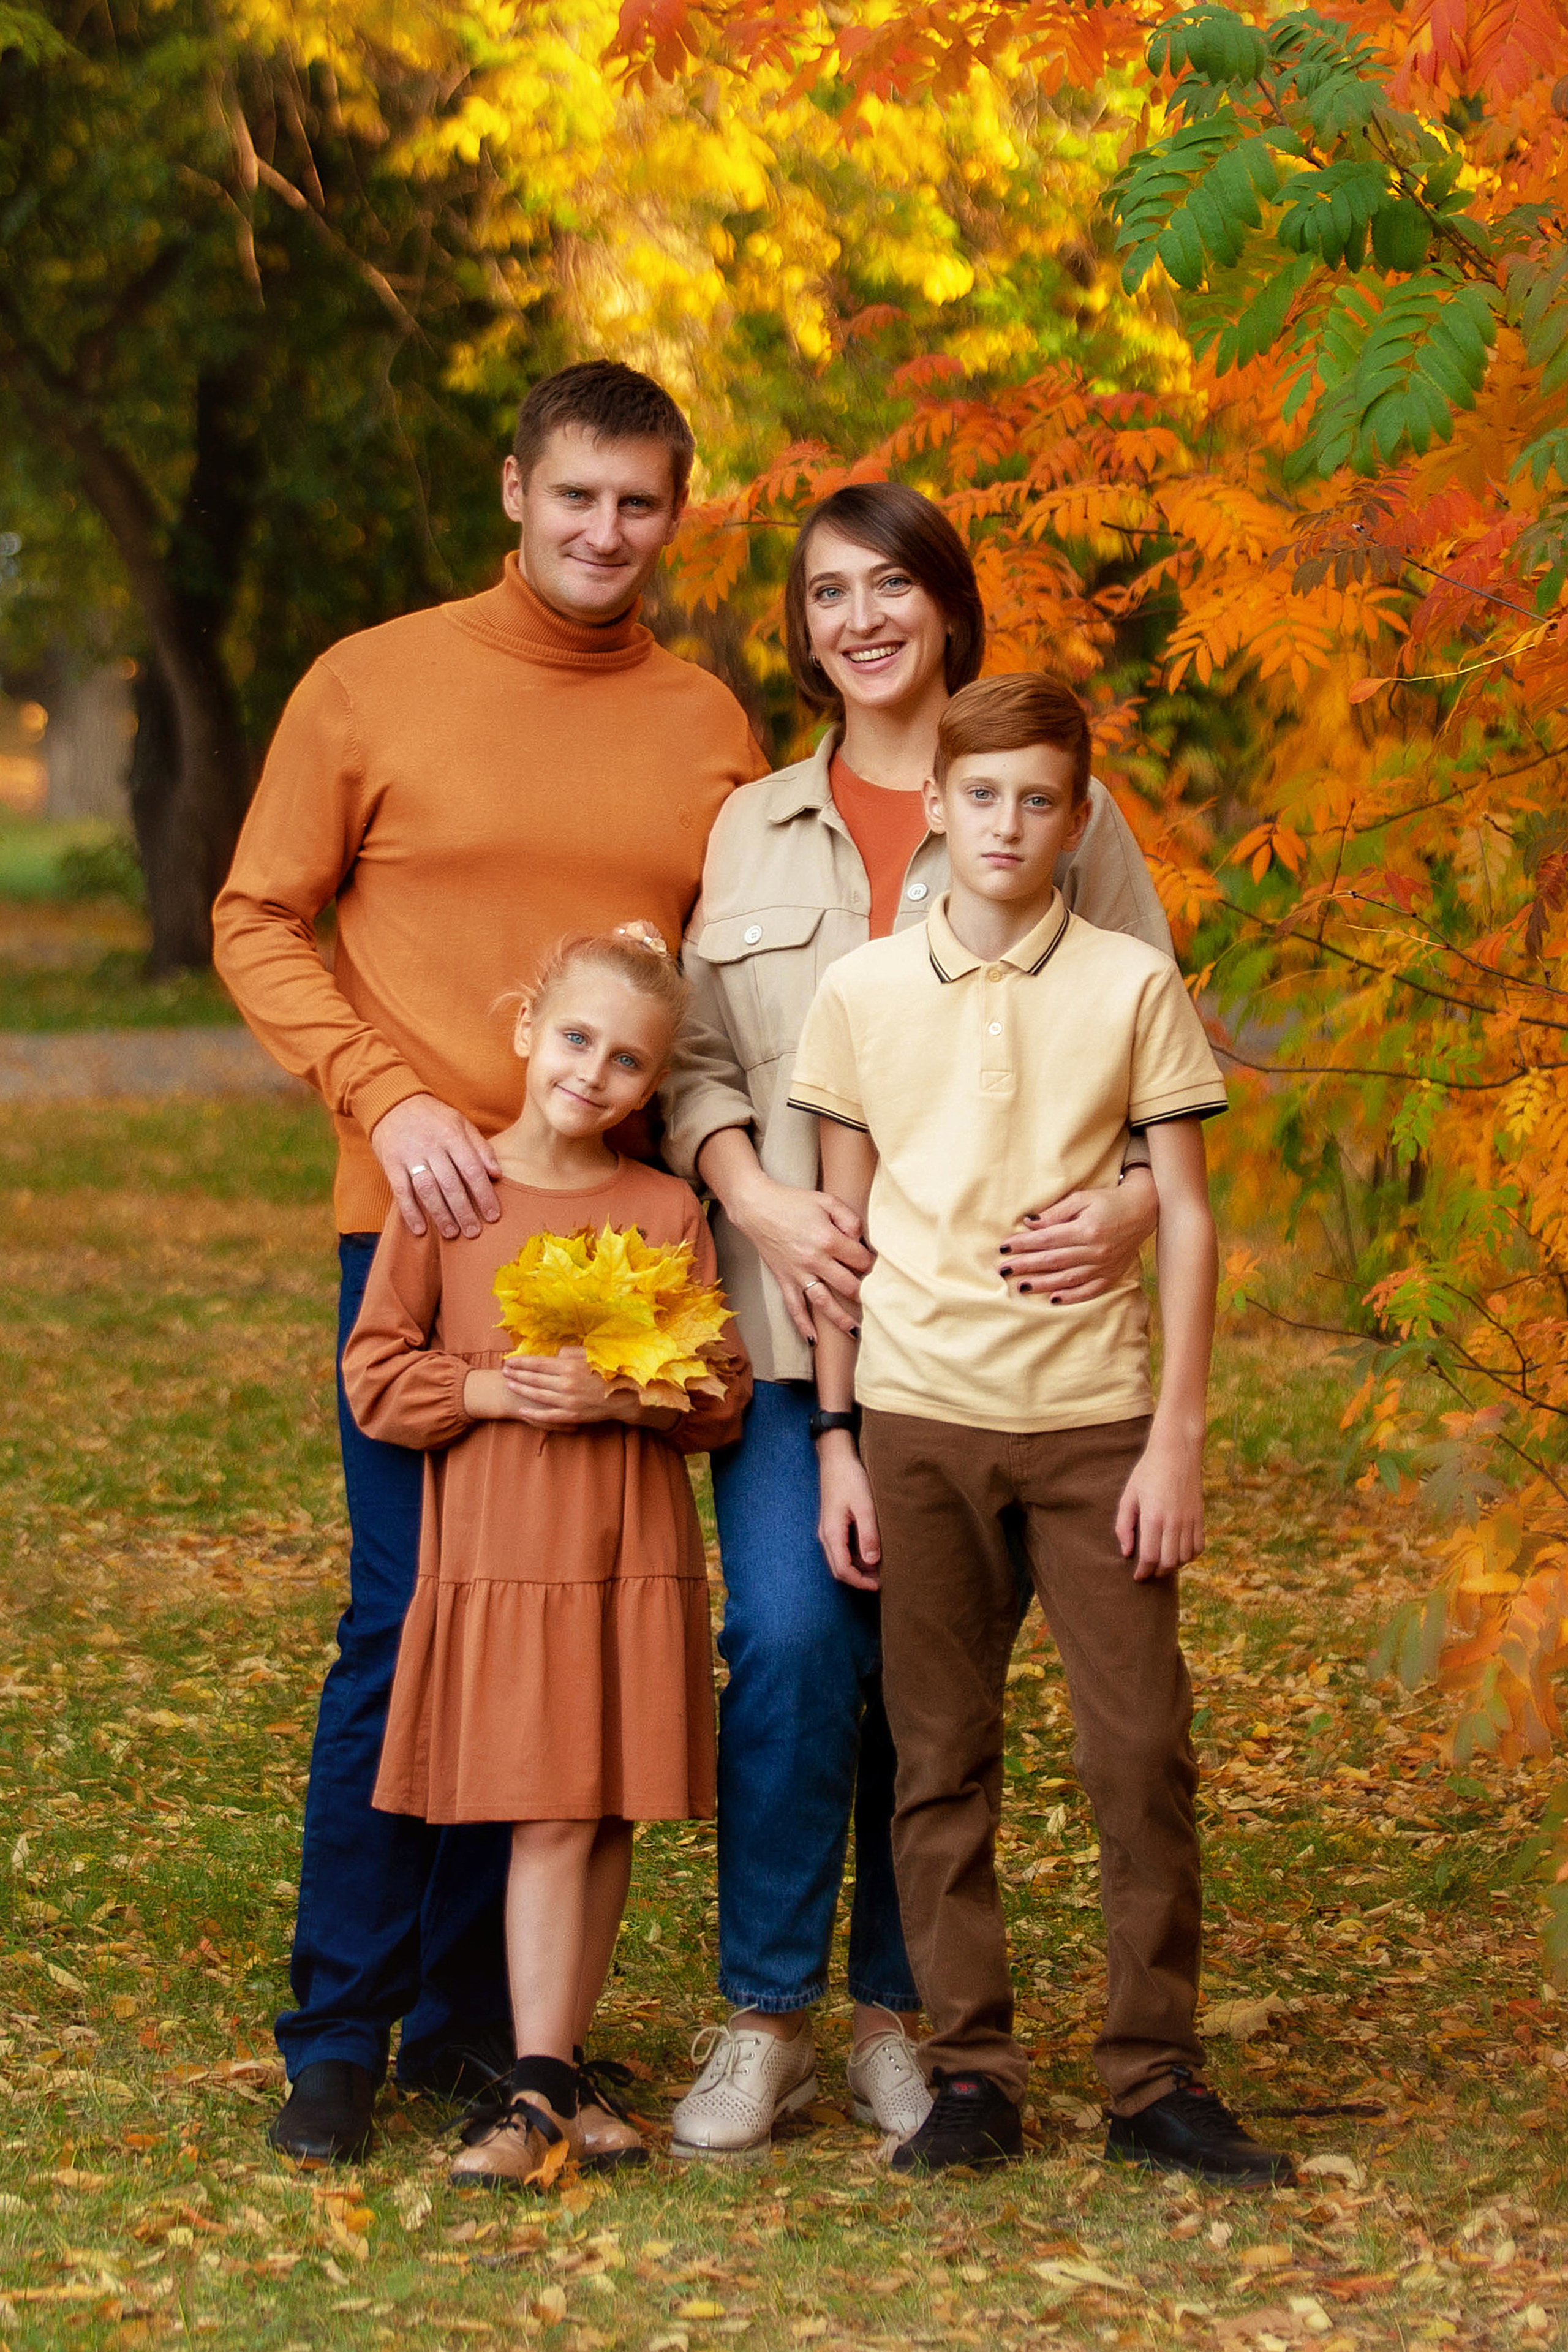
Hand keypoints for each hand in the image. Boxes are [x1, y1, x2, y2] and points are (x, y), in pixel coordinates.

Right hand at [372, 1094, 502, 1240]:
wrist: (392, 1102)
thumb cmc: (433, 1117)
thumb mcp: (460, 1123)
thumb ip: (481, 1148)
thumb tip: (497, 1174)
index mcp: (453, 1135)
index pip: (473, 1170)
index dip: (484, 1195)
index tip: (493, 1216)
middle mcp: (432, 1146)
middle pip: (451, 1184)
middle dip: (465, 1211)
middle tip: (474, 1232)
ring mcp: (410, 1155)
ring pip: (428, 1190)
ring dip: (441, 1214)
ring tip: (452, 1234)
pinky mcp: (391, 1163)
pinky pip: (401, 1191)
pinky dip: (410, 1212)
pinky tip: (420, 1229)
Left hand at [499, 1348, 654, 1429]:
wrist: (627, 1396)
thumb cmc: (610, 1371)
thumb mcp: (592, 1356)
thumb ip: (571, 1354)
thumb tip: (555, 1356)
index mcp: (569, 1367)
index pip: (538, 1363)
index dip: (521, 1362)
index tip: (509, 1360)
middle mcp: (565, 1384)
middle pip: (534, 1378)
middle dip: (517, 1374)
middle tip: (503, 1371)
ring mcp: (567, 1401)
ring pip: (537, 1395)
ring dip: (521, 1389)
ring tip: (509, 1384)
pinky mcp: (571, 1415)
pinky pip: (548, 1415)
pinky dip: (534, 1413)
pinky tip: (522, 1409)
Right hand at [728, 1168, 872, 1343]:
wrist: (757, 1207)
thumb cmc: (794, 1202)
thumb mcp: (827, 1201)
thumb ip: (850, 1219)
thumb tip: (861, 1242)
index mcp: (827, 1239)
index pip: (861, 1260)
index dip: (871, 1263)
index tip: (873, 1264)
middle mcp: (814, 1260)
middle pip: (848, 1285)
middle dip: (864, 1292)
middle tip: (874, 1298)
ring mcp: (798, 1273)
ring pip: (825, 1303)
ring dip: (841, 1319)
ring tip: (856, 1331)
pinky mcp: (784, 1280)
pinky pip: (795, 1307)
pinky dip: (804, 1326)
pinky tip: (814, 1341)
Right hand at [815, 1433, 881, 1590]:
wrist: (836, 1457)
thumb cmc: (850, 1478)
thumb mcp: (864, 1505)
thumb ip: (868, 1534)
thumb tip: (873, 1561)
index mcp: (832, 1533)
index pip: (842, 1570)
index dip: (860, 1582)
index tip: (879, 1585)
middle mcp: (826, 1535)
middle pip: (838, 1568)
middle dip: (858, 1579)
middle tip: (881, 1581)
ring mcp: (827, 1529)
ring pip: (839, 1559)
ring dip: (857, 1568)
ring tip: (879, 1568)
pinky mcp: (832, 1523)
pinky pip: (841, 1548)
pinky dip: (854, 1557)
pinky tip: (870, 1552)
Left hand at [998, 1167, 1157, 1303]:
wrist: (1143, 1211)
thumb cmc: (1108, 1201)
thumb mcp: (1081, 1199)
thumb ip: (1056, 1213)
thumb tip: (1029, 1223)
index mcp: (1085, 1229)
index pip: (1047, 1240)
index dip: (1023, 1244)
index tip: (1003, 1247)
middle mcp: (1094, 1250)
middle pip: (1053, 1261)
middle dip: (1025, 1265)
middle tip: (1003, 1269)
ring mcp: (1103, 1266)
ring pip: (1067, 1279)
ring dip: (1042, 1284)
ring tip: (1021, 1286)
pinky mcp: (1111, 1275)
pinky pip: (1089, 1290)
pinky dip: (1071, 1296)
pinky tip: (1053, 1299)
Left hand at [1114, 1427, 1204, 1580]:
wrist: (1177, 1451)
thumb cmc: (1148, 1472)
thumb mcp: (1129, 1495)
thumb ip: (1124, 1525)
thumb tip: (1126, 1552)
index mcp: (1153, 1517)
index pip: (1150, 1557)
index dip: (1143, 1572)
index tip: (1137, 1577)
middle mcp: (1174, 1522)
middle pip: (1169, 1563)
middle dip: (1157, 1573)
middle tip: (1148, 1572)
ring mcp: (1190, 1520)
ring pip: (1185, 1558)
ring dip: (1173, 1566)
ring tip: (1161, 1562)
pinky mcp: (1200, 1517)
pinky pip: (1198, 1547)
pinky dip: (1189, 1556)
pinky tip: (1178, 1553)